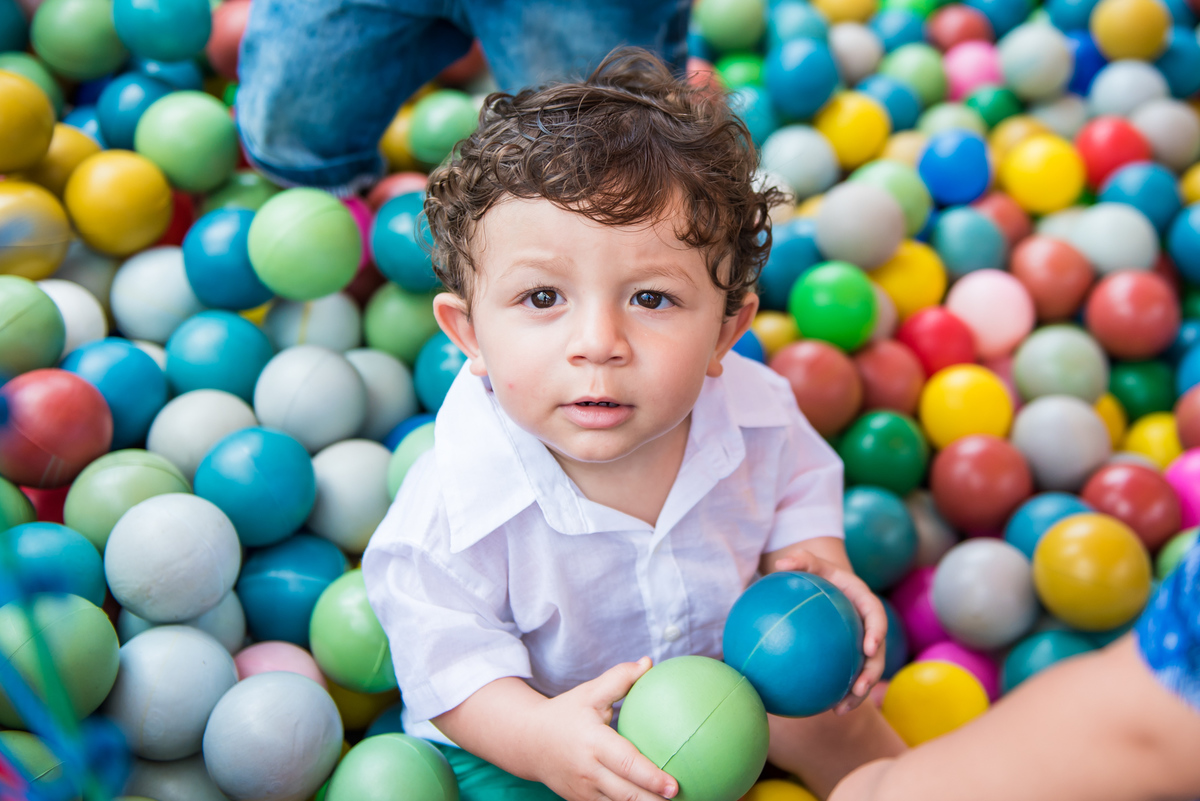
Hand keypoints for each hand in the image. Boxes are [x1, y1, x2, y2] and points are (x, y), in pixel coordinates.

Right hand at [526, 656, 678, 800]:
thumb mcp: (589, 692)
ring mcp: (583, 791)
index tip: (674, 786)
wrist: (527, 742)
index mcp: (593, 742)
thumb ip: (620, 678)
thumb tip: (650, 663)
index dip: (651, 777)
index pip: (626, 763)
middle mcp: (588, 771)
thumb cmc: (565, 713)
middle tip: (682, 800)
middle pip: (627, 795)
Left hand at [770, 550, 887, 714]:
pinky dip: (839, 693)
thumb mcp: (810, 563)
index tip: (870, 648)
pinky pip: (847, 677)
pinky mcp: (849, 657)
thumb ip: (799, 560)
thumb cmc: (816, 573)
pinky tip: (824, 708)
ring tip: (841, 710)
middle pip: (877, 653)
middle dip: (872, 673)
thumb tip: (781, 563)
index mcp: (864, 602)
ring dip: (858, 693)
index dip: (878, 633)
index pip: (876, 617)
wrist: (823, 585)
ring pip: (865, 672)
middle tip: (860, 687)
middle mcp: (867, 626)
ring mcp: (861, 644)